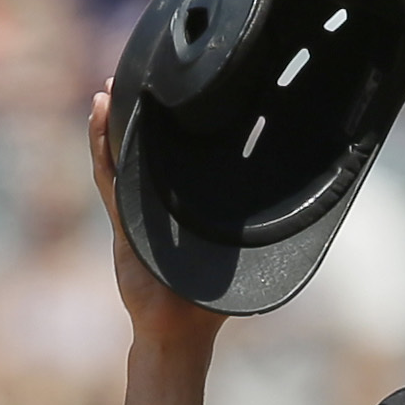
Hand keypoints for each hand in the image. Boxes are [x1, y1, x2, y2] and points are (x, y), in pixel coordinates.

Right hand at [86, 89, 229, 357]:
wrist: (177, 330)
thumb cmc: (209, 300)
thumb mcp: (237, 255)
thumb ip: (254, 233)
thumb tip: (304, 216)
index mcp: (183, 208)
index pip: (178, 157)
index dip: (174, 126)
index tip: (177, 93)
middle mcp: (157, 204)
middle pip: (144, 149)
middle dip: (138, 114)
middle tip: (136, 75)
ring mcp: (135, 209)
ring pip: (121, 156)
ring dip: (114, 122)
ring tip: (110, 89)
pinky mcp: (121, 220)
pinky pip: (109, 175)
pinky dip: (101, 144)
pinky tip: (100, 115)